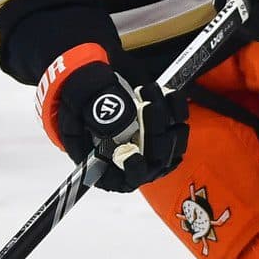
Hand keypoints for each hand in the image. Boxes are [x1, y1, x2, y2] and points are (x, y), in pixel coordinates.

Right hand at [37, 46, 187, 192]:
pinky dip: (177, 106)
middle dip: (154, 132)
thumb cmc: (78, 96)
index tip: (134, 155)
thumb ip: (97, 114)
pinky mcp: (164, 127)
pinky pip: (180, 122)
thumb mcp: (80, 101)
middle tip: (148, 106)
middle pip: (156, 160)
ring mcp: (150, 146)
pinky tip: (164, 92)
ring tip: (148, 90)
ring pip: (172, 142)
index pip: (124, 179)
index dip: (133, 170)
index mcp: (102, 165)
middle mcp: (130, 161)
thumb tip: (119, 126)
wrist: (91, 78)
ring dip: (166, 116)